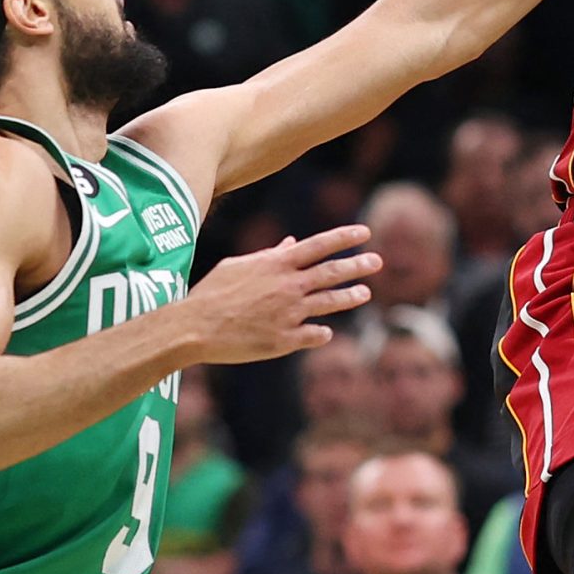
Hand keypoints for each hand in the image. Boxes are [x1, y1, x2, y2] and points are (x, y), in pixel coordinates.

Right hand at [184, 226, 380, 362]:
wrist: (195, 327)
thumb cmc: (213, 292)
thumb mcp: (239, 265)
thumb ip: (269, 255)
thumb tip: (291, 243)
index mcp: (277, 264)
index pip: (319, 245)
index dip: (344, 238)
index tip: (365, 233)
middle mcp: (288, 286)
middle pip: (331, 273)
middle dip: (357, 265)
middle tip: (377, 261)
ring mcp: (289, 314)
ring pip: (329, 303)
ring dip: (350, 297)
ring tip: (365, 293)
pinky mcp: (285, 340)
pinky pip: (313, 335)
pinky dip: (321, 332)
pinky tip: (326, 331)